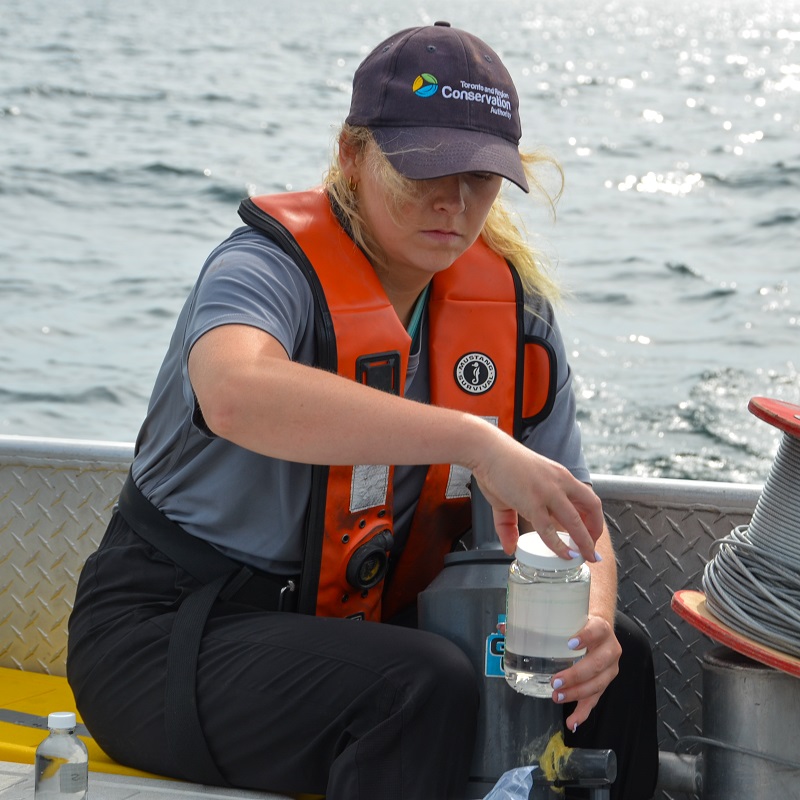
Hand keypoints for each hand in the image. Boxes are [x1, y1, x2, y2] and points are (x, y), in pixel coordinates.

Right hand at [470, 433, 604, 561]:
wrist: (486, 450)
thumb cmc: (498, 467)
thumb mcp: (510, 496)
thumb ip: (510, 524)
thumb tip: (510, 547)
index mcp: (560, 477)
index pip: (587, 499)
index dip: (593, 519)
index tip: (590, 534)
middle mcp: (559, 482)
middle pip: (591, 508)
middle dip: (595, 531)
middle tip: (591, 550)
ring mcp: (548, 492)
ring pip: (575, 522)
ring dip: (583, 543)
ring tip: (585, 557)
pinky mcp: (532, 502)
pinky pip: (549, 529)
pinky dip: (558, 545)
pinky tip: (563, 555)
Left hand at [548, 615, 620, 731]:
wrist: (599, 629)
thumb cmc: (578, 623)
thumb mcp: (566, 618)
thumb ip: (537, 621)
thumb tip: (503, 627)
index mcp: (601, 628)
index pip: (597, 630)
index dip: (586, 637)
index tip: (570, 643)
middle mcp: (609, 648)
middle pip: (597, 663)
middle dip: (576, 674)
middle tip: (555, 680)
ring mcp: (610, 667)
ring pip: (598, 683)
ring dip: (577, 693)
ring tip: (557, 696)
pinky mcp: (605, 682)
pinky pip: (596, 699)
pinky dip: (583, 712)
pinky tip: (573, 722)